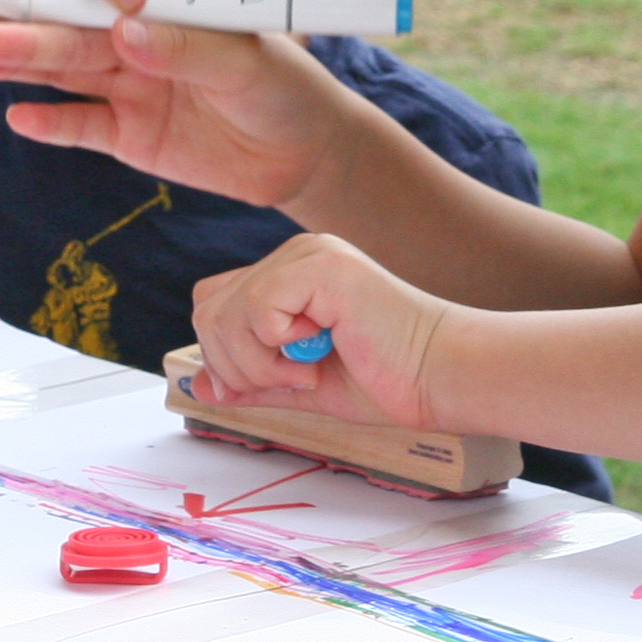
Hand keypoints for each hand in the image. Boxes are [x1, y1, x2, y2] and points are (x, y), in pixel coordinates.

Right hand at [0, 0, 357, 208]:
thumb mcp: (251, 65)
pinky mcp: (128, 133)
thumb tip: (127, 35)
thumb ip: (190, 49)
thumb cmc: (288, 92)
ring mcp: (131, 82)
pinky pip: (81, 125)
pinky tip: (18, 115)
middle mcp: (143, 32)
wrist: (304, 159)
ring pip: (67, 68)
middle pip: (77, 17)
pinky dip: (50, 122)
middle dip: (32, 20)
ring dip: (23, 61)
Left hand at [185, 232, 454, 429]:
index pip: (215, 306)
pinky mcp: (321, 266)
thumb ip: (251, 382)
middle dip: (235, 364)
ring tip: (309, 368)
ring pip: (223, 312)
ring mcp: (308, 256)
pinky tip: (320, 353)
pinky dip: (274, 348)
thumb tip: (198, 384)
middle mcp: (295, 256)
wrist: (442, 377)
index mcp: (290, 276)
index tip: (273, 383)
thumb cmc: (388, 380)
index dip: (226, 356)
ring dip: (257, 362)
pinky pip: (255, 309)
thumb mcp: (301, 385)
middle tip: (294, 377)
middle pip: (207, 308)